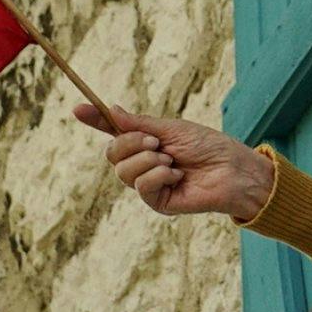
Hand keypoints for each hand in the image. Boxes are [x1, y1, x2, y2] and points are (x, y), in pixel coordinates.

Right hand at [71, 103, 274, 218]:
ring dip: (147, 161)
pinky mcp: (158, 202)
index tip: (77, 108)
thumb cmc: (208, 147)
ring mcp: (149, 184)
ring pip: (123, 172)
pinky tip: (175, 175)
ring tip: (170, 160)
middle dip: (130, 144)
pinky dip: (156, 176)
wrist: (233, 170)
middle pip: (112, 154)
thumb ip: (138, 124)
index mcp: (146, 143)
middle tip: (156, 142)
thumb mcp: (171, 129)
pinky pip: (141, 187)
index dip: (95, 120)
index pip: (114, 132)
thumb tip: (111, 110)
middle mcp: (143, 164)